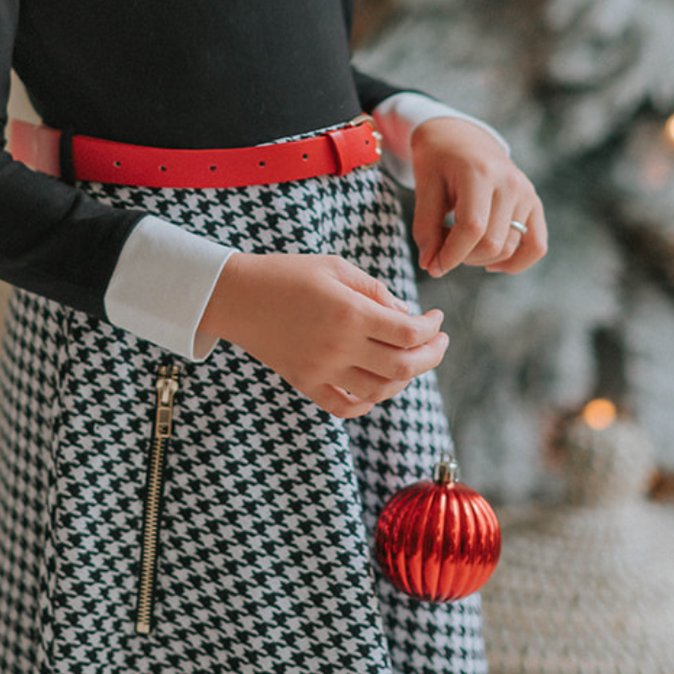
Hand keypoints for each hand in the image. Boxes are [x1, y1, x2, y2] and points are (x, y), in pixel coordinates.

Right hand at [198, 251, 447, 418]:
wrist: (236, 295)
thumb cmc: (287, 273)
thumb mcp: (336, 267)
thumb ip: (375, 290)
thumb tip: (405, 315)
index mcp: (350, 313)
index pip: (409, 333)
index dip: (432, 328)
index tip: (436, 319)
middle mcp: (340, 347)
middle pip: (404, 367)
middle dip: (431, 356)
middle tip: (438, 342)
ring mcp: (322, 370)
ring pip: (381, 391)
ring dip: (405, 379)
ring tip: (408, 360)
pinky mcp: (305, 383)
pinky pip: (346, 406)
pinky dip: (368, 402)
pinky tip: (375, 387)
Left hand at [409, 118, 546, 277]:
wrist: (461, 136)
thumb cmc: (438, 161)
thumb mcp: (424, 188)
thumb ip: (426, 228)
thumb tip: (432, 266)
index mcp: (480, 172)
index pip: (472, 228)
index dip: (451, 255)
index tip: (433, 266)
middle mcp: (510, 183)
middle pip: (492, 244)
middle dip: (463, 257)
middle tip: (443, 245)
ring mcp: (526, 193)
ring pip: (509, 249)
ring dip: (480, 258)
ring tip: (461, 243)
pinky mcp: (534, 203)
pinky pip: (537, 246)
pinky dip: (516, 262)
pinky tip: (491, 262)